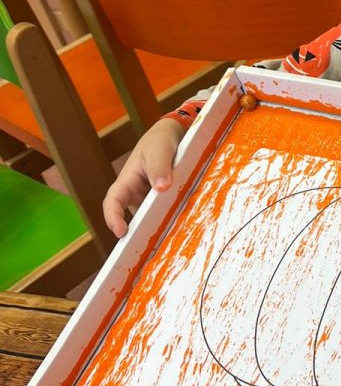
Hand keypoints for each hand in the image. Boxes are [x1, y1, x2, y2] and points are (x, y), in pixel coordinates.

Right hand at [103, 118, 186, 237]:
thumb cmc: (160, 140)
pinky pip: (164, 213)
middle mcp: (135, 193)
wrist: (173, 135)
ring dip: (157, 228)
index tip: (120, 231)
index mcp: (127, 181)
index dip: (113, 217)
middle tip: (146, 250)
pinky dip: (170, 221)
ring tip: (168, 242)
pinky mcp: (163, 201)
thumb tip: (161, 187)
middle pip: (131, 217)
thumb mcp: (159, 149)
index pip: (113, 201)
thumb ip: (160, 166)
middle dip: (136, 233)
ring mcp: (149, 199)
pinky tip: (183, 229)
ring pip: (149, 218)